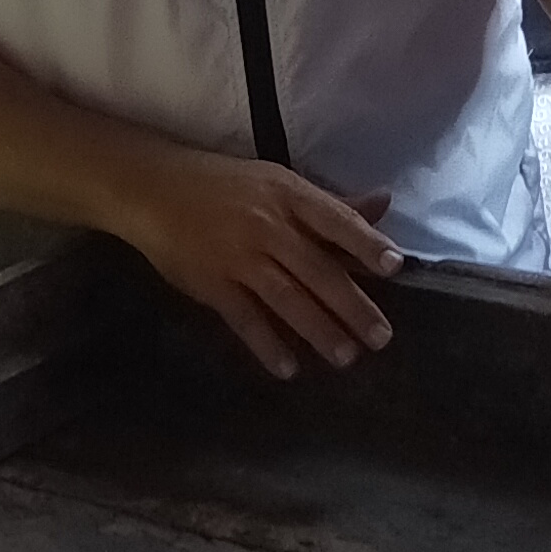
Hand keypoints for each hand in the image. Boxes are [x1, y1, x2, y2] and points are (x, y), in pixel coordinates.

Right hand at [116, 152, 402, 378]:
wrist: (155, 188)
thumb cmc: (227, 186)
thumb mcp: (279, 183)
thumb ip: (331, 204)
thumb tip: (384, 203)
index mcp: (288, 195)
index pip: (335, 219)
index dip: (365, 243)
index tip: (394, 267)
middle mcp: (267, 226)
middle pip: (317, 269)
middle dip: (351, 305)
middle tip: (381, 338)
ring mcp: (238, 256)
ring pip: (286, 297)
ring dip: (319, 329)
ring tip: (346, 357)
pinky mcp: (212, 283)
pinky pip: (244, 318)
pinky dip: (267, 344)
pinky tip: (288, 368)